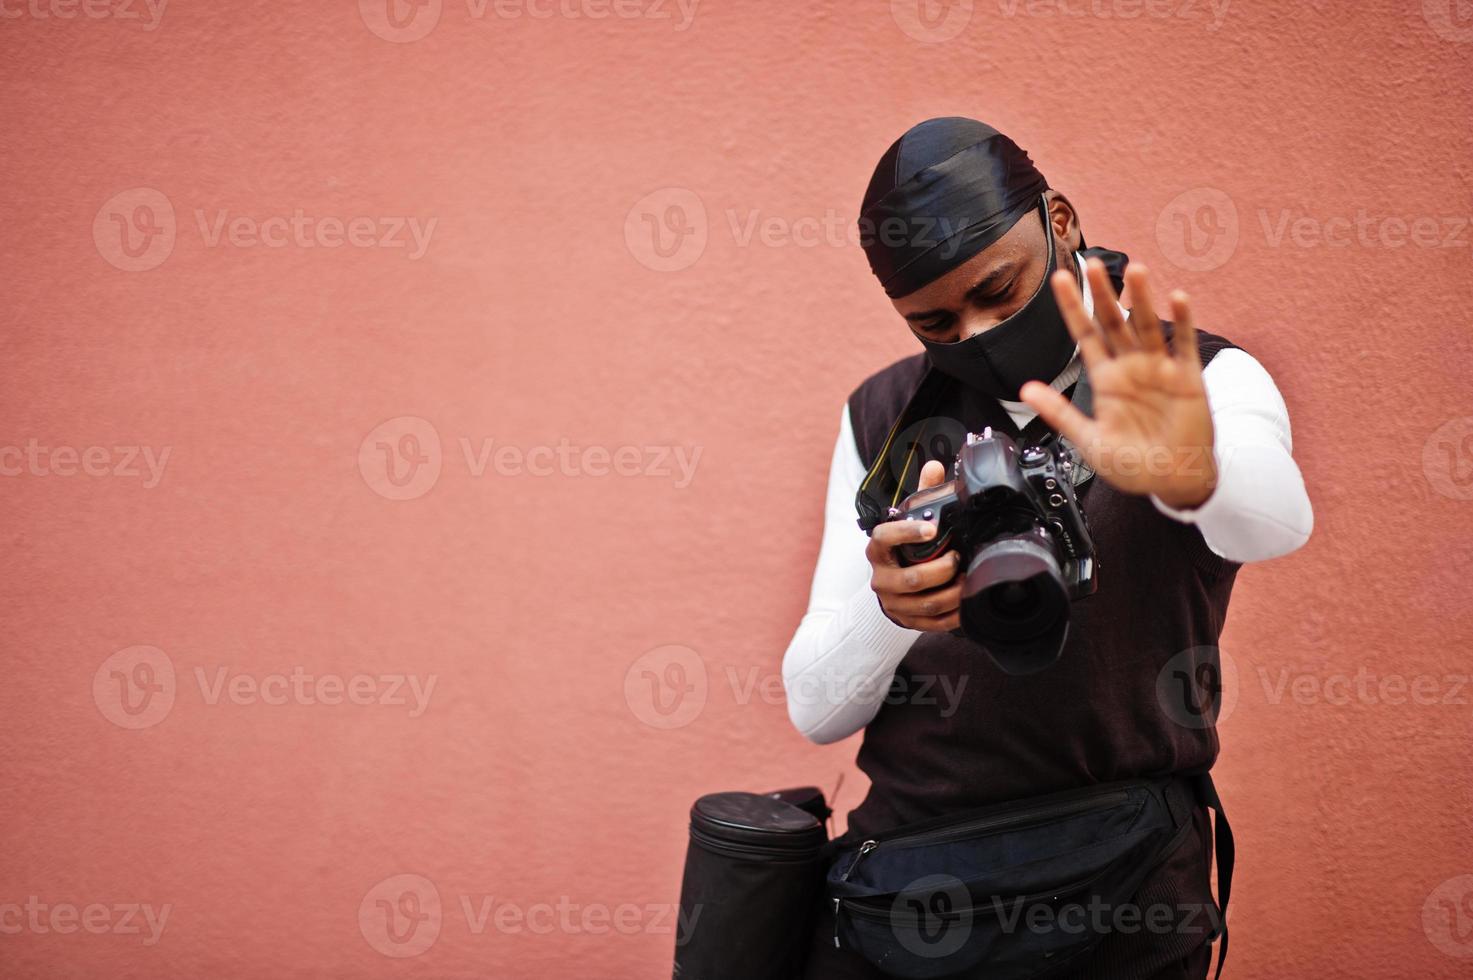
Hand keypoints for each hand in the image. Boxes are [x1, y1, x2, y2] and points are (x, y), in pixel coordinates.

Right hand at [865, 460, 963, 631]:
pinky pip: (932, 624)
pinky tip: (967, 605)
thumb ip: (920, 495)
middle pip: (912, 578)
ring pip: (925, 604)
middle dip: (942, 570)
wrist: (889, 587)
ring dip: (951, 593)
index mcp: (877, 549)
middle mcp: (881, 577)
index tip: (931, 528)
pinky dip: (953, 616)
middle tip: (959, 558)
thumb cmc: (901, 550)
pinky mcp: (906, 621)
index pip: (884, 537)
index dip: (906, 532)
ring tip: (968, 580)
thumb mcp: (906, 522)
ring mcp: (893, 602)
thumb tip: (934, 466)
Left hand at [1019, 260, 1217, 508]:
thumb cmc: (1132, 464)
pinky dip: (1182, 321)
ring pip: (1148, 326)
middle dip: (1104, 294)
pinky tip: (1177, 298)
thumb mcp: (1089, 441)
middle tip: (1093, 263)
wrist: (1173, 482)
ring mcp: (1159, 369)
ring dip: (1142, 298)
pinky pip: (1184, 345)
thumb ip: (1059, 414)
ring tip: (1135, 270)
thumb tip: (1026, 389)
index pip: (1085, 335)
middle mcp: (1131, 367)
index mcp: (1105, 379)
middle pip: (1114, 322)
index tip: (1058, 280)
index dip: (1072, 308)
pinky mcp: (1188, 378)